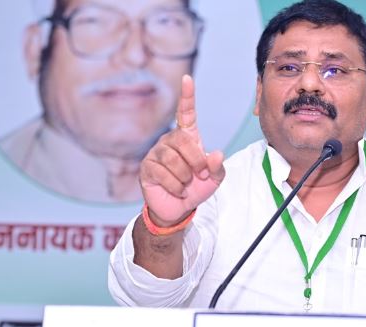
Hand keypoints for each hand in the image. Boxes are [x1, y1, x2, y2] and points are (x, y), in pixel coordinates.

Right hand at [140, 75, 225, 225]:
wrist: (178, 208)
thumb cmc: (196, 188)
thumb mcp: (214, 179)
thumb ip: (218, 167)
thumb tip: (217, 154)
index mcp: (187, 137)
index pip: (186, 113)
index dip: (187, 96)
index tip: (187, 79)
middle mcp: (169, 141)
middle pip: (183, 141)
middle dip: (196, 161)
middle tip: (200, 175)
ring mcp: (156, 153)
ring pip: (173, 159)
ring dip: (185, 177)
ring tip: (186, 184)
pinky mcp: (147, 168)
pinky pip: (163, 173)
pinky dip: (176, 186)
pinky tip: (178, 190)